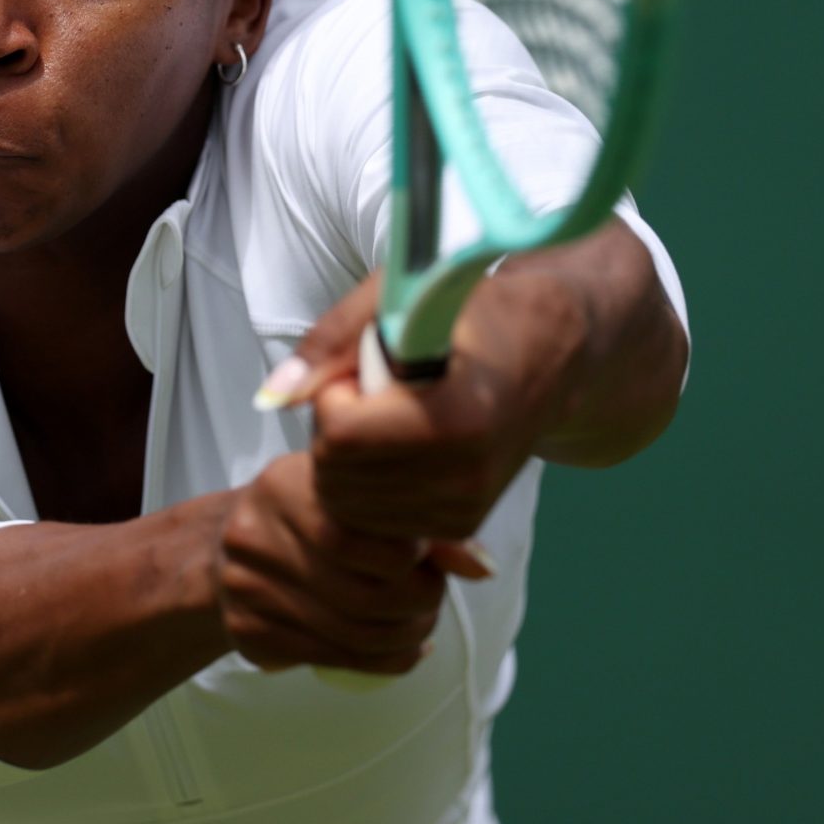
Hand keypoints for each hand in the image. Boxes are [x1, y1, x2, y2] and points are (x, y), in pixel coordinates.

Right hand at [211, 452, 483, 674]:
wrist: (224, 549)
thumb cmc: (310, 516)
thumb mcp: (353, 500)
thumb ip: (419, 525)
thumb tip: (483, 568)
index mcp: (281, 487)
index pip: (360, 538)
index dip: (411, 555)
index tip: (424, 554)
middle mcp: (254, 537)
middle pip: (363, 595)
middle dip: (419, 604)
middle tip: (433, 597)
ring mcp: (245, 589)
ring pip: (355, 635)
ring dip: (408, 637)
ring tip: (422, 624)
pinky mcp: (248, 634)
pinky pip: (336, 660)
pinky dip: (386, 661)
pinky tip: (404, 647)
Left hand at [288, 266, 590, 545]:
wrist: (551, 354)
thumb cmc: (471, 314)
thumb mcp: (399, 298)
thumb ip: (331, 343)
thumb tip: (272, 397)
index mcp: (456, 417)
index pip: (343, 436)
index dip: (336, 397)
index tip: (364, 369)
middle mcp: (465, 475)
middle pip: (338, 478)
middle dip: (334, 432)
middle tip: (370, 392)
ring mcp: (465, 507)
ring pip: (349, 508)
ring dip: (348, 462)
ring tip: (388, 416)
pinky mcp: (460, 524)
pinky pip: (375, 522)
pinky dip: (367, 487)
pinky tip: (398, 447)